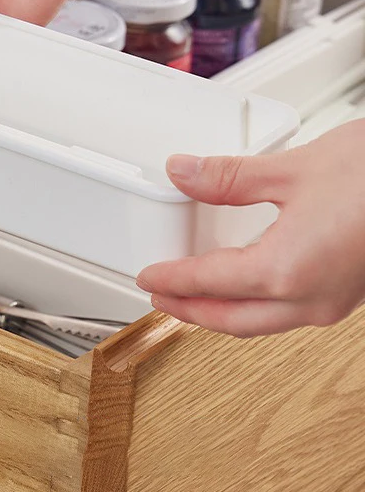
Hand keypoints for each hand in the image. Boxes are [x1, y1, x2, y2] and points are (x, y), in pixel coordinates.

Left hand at [136, 120, 364, 337]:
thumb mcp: (292, 169)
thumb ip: (229, 177)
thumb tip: (184, 173)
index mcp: (287, 271)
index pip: (208, 284)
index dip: (172, 280)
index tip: (148, 278)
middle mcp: (311, 299)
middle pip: (231, 319)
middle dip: (189, 312)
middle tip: (159, 299)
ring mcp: (333, 302)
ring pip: (261, 322)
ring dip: (221, 312)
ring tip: (194, 295)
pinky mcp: (347, 292)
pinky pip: (286, 312)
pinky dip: (253, 304)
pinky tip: (247, 283)